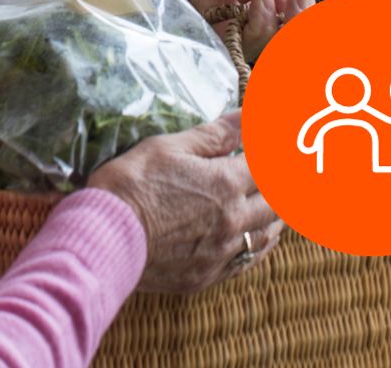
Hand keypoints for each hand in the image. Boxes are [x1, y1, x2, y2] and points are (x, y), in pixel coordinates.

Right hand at [87, 111, 282, 292]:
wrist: (105, 237)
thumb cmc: (132, 183)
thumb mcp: (170, 146)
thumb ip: (215, 134)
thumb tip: (249, 114)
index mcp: (225, 183)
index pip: (267, 165)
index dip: (277, 152)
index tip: (284, 144)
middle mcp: (232, 220)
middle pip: (276, 202)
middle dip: (284, 185)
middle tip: (285, 173)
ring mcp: (221, 252)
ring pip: (266, 235)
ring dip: (276, 216)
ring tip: (276, 203)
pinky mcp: (207, 276)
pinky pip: (247, 261)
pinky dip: (258, 246)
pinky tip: (256, 239)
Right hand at [166, 0, 313, 58]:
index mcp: (215, 15)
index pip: (243, 43)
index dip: (262, 30)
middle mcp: (240, 23)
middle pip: (274, 46)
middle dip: (293, 25)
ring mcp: (262, 14)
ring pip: (294, 32)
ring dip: (304, 12)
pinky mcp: (277, 2)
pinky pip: (301, 8)